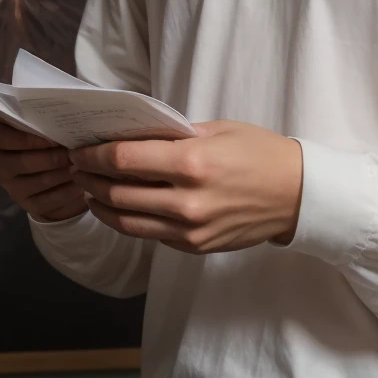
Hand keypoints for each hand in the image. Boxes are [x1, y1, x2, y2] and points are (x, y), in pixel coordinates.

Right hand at [0, 117, 85, 222]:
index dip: (20, 136)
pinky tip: (79, 184)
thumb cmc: (53, 145)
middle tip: (69, 152)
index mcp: (0, 139)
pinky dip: (66, 191)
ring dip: (60, 173)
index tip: (49, 135)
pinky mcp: (28, 205)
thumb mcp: (47, 129)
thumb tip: (58, 105)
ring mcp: (12, 187)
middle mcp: (1, 164)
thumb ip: (43, 120)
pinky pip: (48, 199)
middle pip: (17, 161)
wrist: (59, 179)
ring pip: (36, 181)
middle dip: (47, 157)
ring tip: (78, 166)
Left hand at [69, 120, 302, 253]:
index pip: (124, 160)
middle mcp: (187, 201)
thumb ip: (174, 136)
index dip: (94, 154)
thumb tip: (132, 135)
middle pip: (117, 193)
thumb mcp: (219, 131)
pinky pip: (150, 234)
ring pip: (127, 221)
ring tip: (89, 191)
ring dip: (100, 206)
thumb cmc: (261, 154)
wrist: (298, 195)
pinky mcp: (195, 246)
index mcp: (193, 163)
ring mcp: (190, 230)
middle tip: (78, 168)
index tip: (81, 149)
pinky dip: (129, 220)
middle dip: (90, 179)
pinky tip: (120, 208)